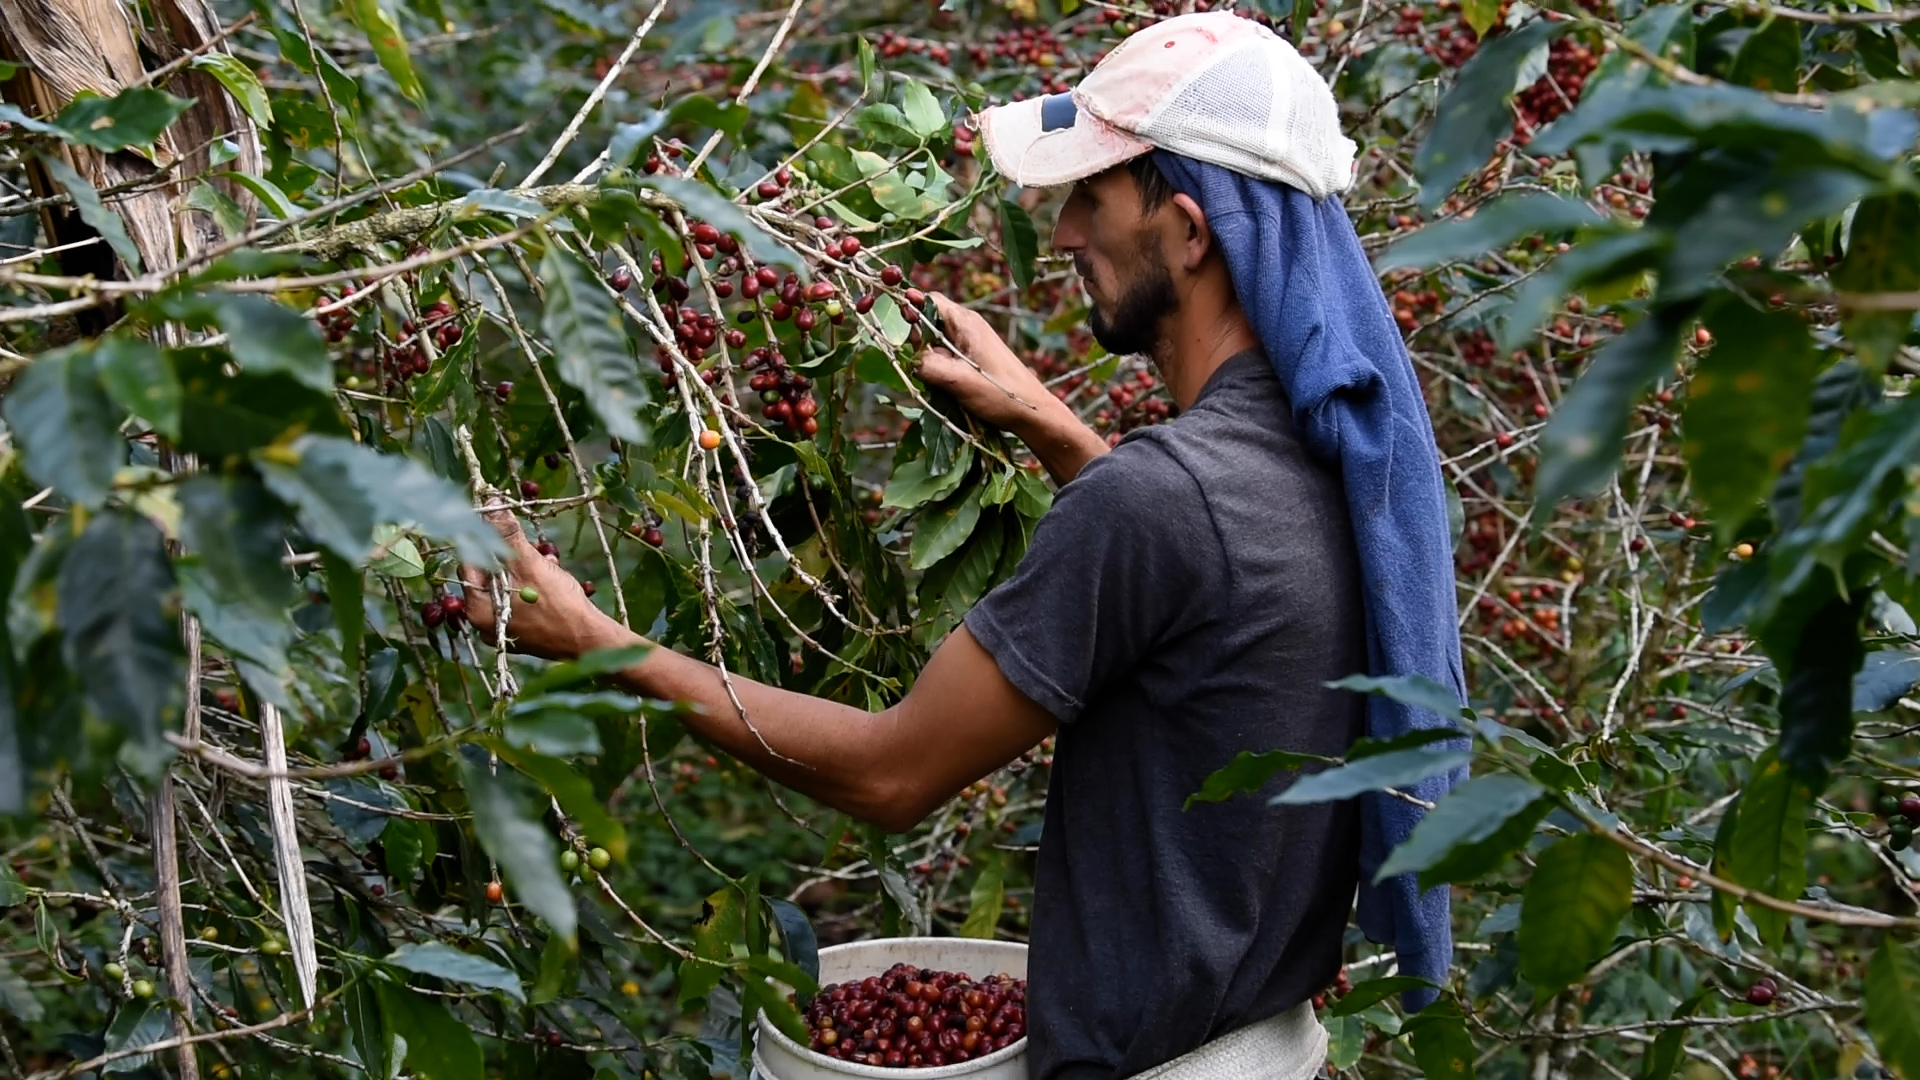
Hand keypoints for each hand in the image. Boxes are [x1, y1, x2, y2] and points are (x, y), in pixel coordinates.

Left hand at [459, 510, 629, 660]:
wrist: (589, 640)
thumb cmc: (558, 605)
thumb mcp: (530, 564)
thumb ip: (507, 534)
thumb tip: (492, 503)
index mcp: (477, 608)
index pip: (469, 562)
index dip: (484, 538)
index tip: (501, 523)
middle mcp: (483, 621)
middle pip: (487, 574)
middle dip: (507, 554)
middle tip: (530, 547)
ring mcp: (502, 628)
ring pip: (504, 585)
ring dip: (522, 567)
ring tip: (545, 562)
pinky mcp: (521, 631)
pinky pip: (516, 599)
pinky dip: (529, 585)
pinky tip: (550, 577)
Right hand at [914, 292, 1058, 434]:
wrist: (1031, 413)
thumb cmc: (1001, 395)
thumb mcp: (958, 381)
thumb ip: (928, 365)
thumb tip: (908, 359)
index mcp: (966, 322)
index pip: (929, 300)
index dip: (911, 310)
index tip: (903, 332)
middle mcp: (967, 327)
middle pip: (928, 322)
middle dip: (918, 342)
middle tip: (922, 365)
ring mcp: (970, 343)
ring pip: (934, 342)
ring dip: (928, 360)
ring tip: (938, 381)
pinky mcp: (972, 358)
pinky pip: (944, 357)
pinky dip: (939, 369)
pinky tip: (945, 386)